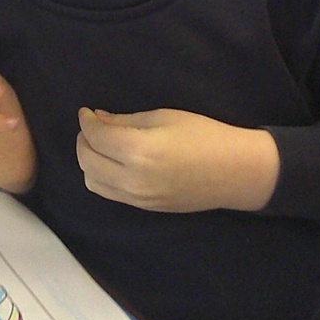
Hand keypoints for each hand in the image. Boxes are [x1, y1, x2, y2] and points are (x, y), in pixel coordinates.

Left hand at [76, 106, 279, 212]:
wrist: (235, 172)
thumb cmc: (203, 135)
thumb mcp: (163, 117)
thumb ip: (125, 120)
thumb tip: (96, 119)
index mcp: (138, 151)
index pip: (96, 137)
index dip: (86, 121)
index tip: (86, 112)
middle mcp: (133, 179)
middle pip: (87, 161)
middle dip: (83, 140)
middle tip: (92, 127)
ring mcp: (138, 198)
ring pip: (93, 181)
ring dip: (89, 161)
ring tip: (101, 145)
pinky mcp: (145, 208)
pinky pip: (109, 193)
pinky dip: (102, 176)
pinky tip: (113, 162)